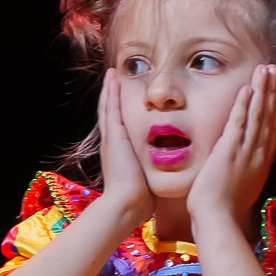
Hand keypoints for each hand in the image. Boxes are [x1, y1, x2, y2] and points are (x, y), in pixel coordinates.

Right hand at [95, 68, 152, 230]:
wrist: (127, 203)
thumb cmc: (141, 196)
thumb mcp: (147, 177)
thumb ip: (153, 169)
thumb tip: (167, 169)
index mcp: (120, 150)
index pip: (119, 124)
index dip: (120, 109)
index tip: (124, 95)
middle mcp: (112, 141)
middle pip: (110, 111)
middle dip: (112, 94)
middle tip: (114, 77)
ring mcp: (111, 137)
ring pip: (108, 106)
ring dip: (110, 88)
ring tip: (112, 72)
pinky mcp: (113, 135)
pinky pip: (111, 108)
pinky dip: (111, 92)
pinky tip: (113, 77)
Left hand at [188, 65, 275, 229]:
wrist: (218, 219)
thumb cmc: (226, 208)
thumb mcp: (246, 185)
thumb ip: (251, 169)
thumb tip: (256, 160)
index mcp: (262, 161)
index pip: (273, 127)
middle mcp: (259, 153)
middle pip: (270, 116)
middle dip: (274, 91)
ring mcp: (246, 151)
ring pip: (258, 115)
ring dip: (262, 91)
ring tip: (266, 70)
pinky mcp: (229, 151)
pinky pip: (239, 123)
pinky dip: (244, 105)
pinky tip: (247, 89)